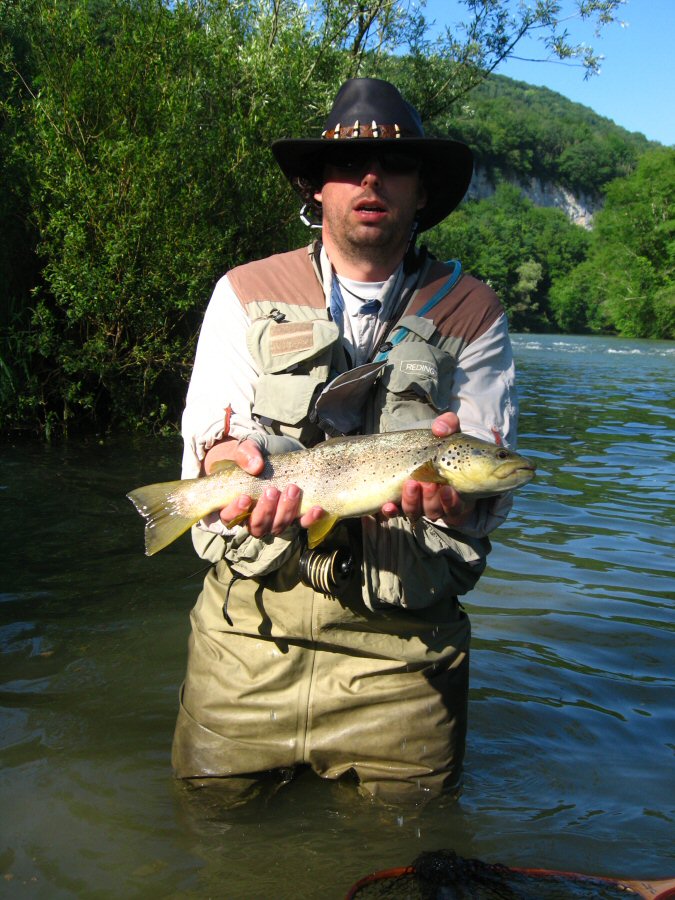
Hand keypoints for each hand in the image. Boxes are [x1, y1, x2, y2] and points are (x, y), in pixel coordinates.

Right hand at [204, 438, 324, 536]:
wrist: (280, 451)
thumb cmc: (258, 454)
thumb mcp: (250, 447)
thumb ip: (246, 453)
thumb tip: (255, 466)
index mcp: (237, 504)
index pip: (229, 518)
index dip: (236, 512)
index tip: (245, 497)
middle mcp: (256, 517)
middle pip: (257, 527)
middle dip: (265, 511)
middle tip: (272, 490)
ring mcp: (276, 518)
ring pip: (278, 527)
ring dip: (286, 511)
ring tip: (293, 489)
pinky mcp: (296, 515)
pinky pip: (302, 524)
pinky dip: (310, 518)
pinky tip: (317, 509)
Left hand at [379, 413, 474, 526]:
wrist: (425, 449)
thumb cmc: (442, 445)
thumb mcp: (449, 433)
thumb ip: (449, 426)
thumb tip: (439, 429)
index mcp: (454, 494)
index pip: (456, 508)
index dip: (451, 502)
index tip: (447, 489)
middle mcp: (436, 504)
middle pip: (434, 511)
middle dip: (430, 499)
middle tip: (427, 483)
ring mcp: (417, 505)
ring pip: (415, 512)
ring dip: (412, 501)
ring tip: (410, 484)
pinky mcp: (400, 504)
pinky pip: (395, 512)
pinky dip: (392, 511)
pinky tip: (387, 505)